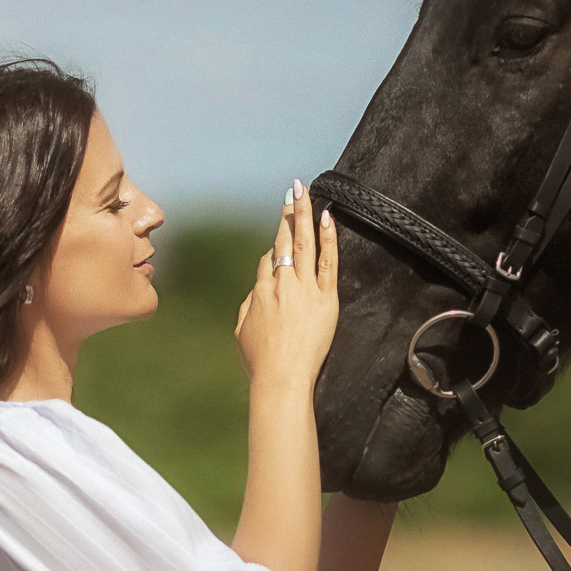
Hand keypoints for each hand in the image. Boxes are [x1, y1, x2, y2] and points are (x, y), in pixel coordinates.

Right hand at [234, 179, 338, 391]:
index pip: (267, 261)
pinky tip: (327, 217)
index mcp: (260, 292)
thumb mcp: (242, 331)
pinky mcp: (325, 298)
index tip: (279, 246)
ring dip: (302, 213)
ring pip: (302, 243)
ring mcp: (304, 289)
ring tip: (304, 191)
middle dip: (287, 214)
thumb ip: (249, 306)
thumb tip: (257, 291)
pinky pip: (328, 262)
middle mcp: (280, 284)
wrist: (282, 378)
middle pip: (283, 241)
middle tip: (291, 192)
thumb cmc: (261, 362)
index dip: (273, 253)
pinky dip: (327, 238)